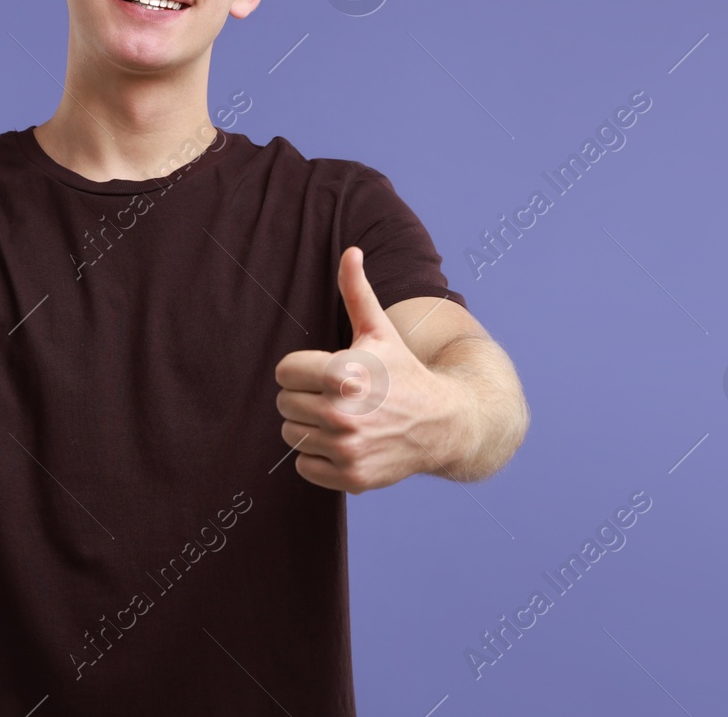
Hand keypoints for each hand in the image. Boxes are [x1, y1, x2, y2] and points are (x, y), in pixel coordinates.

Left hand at [274, 246, 471, 492]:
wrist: (443, 424)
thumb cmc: (403, 372)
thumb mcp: (379, 331)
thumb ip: (357, 292)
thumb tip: (350, 251)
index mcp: (344, 374)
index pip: (284, 372)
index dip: (301, 369)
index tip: (324, 371)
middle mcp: (343, 414)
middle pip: (285, 403)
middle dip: (304, 396)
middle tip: (334, 395)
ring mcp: (348, 448)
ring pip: (291, 434)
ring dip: (309, 426)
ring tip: (339, 417)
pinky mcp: (352, 477)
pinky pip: (304, 466)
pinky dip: (318, 457)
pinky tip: (344, 442)